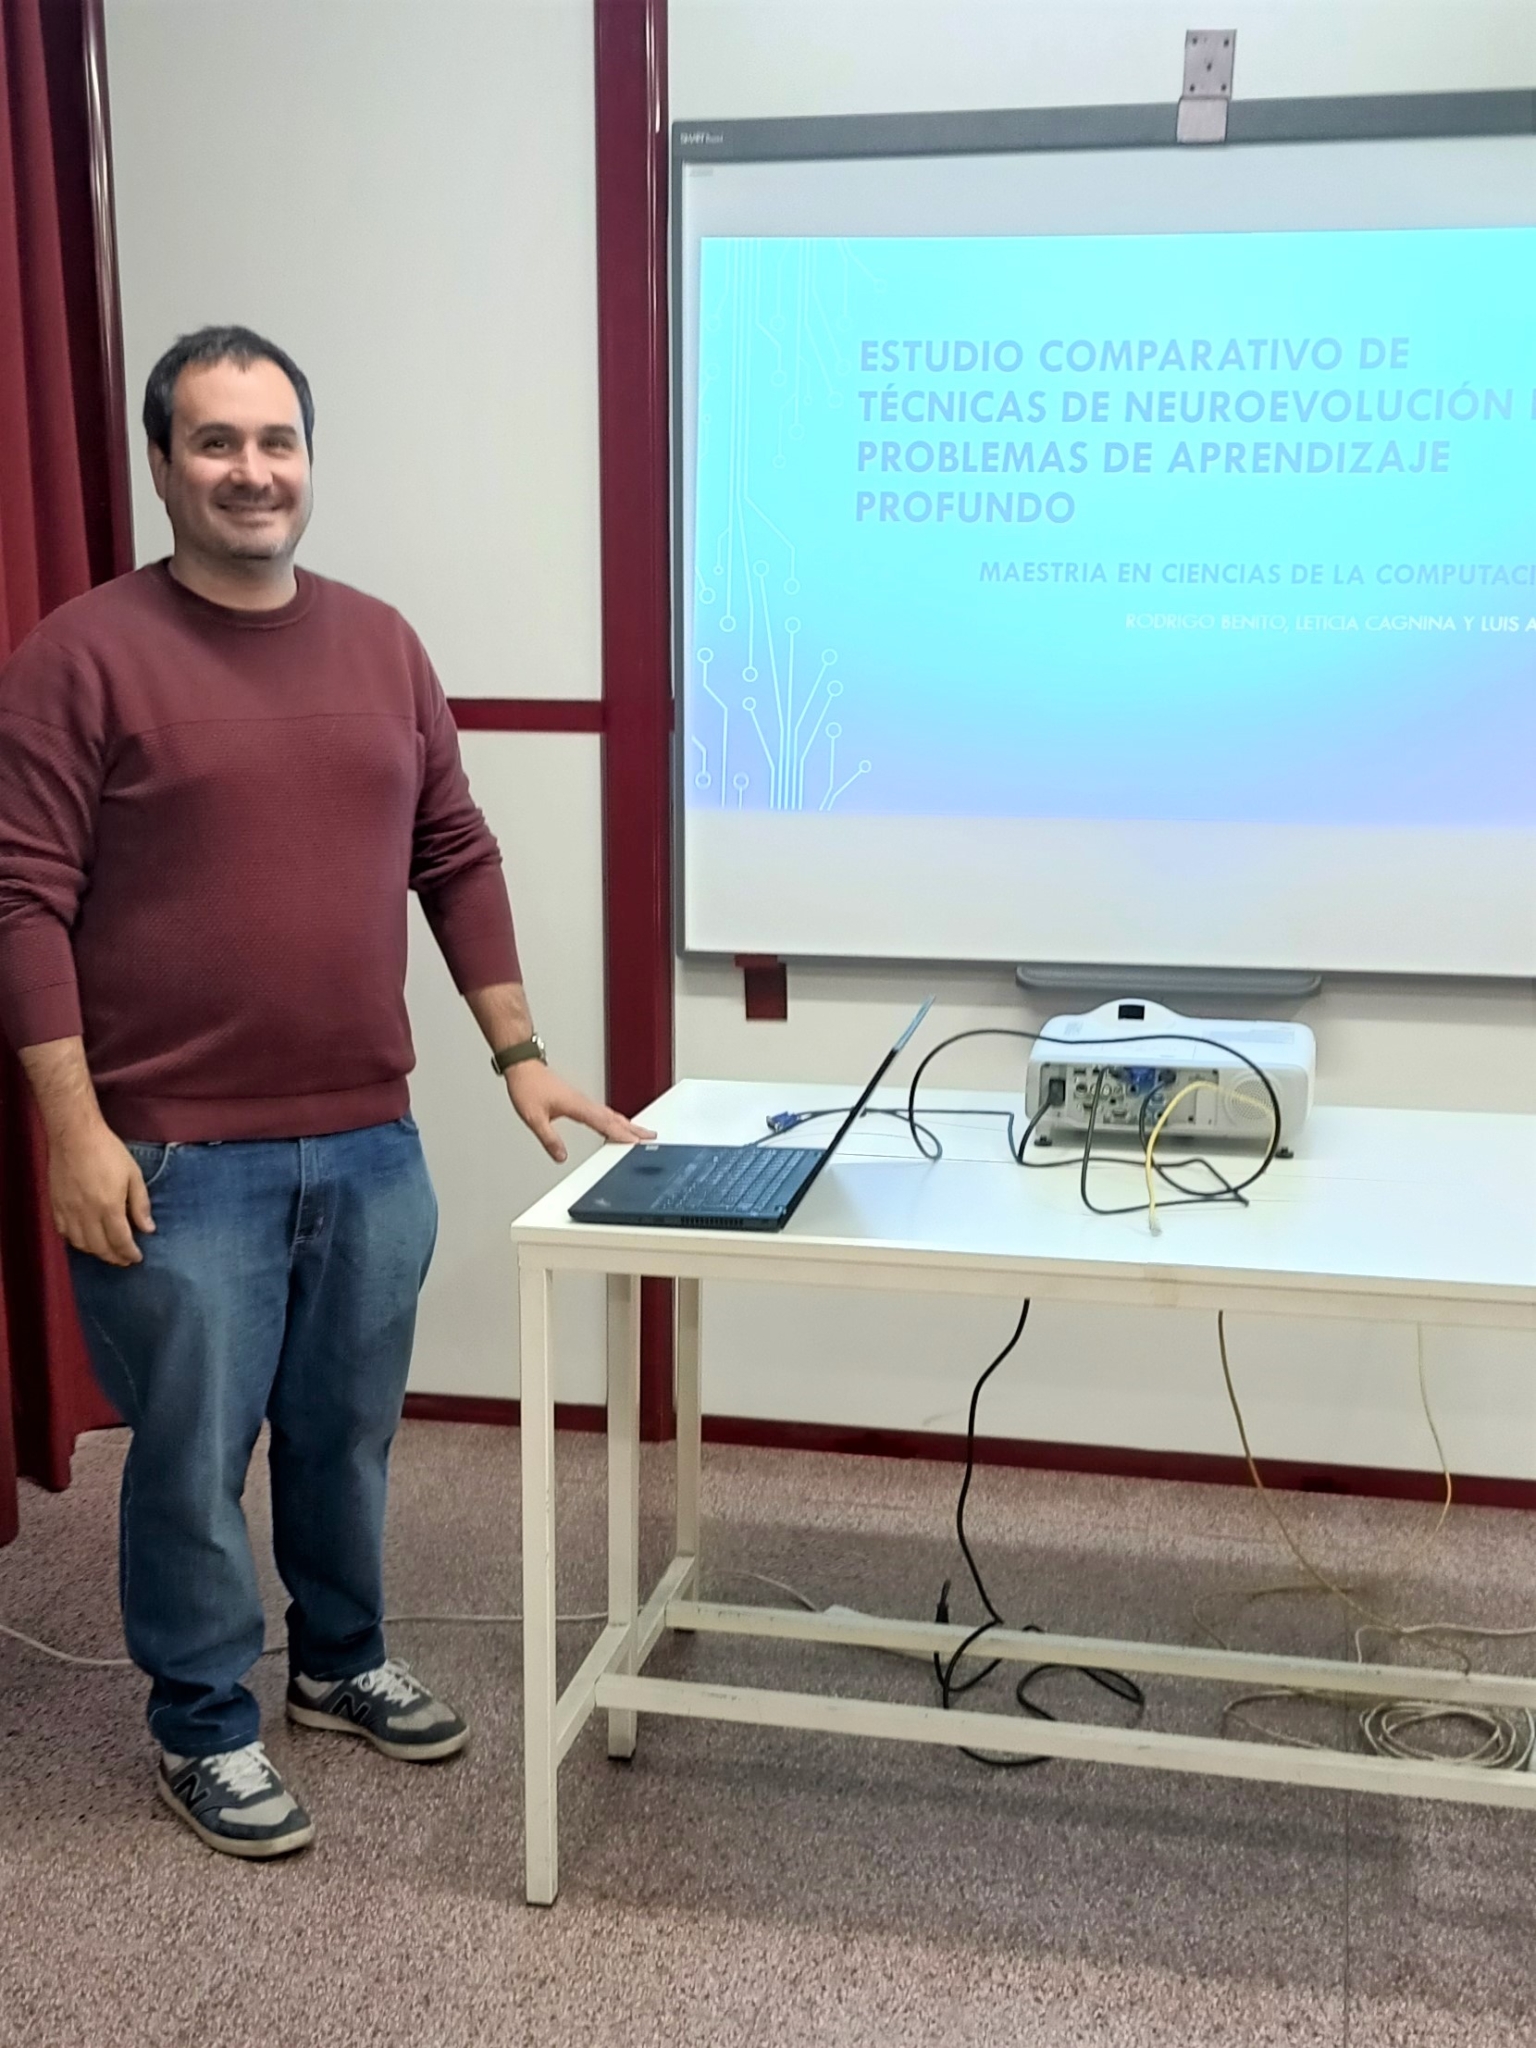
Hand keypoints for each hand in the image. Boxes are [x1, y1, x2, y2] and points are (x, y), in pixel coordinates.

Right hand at [47, 1121, 154, 1266]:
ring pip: (81, 1245)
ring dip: (96, 1252)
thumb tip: (148, 1229)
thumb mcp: (133, 1175)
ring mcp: (68, 1212)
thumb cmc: (108, 1152)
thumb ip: (140, 1204)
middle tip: (125, 1260)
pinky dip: (77, 1242)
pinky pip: (64, 1234)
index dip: (129, 1253)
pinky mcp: (55, 1206)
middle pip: (100, 1248)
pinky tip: (85, 1241)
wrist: (74, 1136)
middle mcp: (86, 1215)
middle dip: (115, 1257)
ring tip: (108, 1252)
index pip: (120, 1241)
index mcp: (109, 1207)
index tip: (137, 1258)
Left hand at [505, 1063, 655, 1164]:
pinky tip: (615, 1124)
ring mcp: (582, 1100)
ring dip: (627, 1123)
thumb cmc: (528, 1087)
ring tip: (641, 1132)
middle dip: (634, 1128)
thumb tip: (561, 1156)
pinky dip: (614, 1119)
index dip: (621, 1134)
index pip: (604, 1123)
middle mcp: (583, 1102)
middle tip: (651, 1136)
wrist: (523, 1067)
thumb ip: (549, 1138)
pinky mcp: (578, 1099)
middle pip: (614, 1118)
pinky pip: (602, 1112)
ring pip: (610, 1114)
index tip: (637, 1142)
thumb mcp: (534, 1117)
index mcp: (577, 1106)